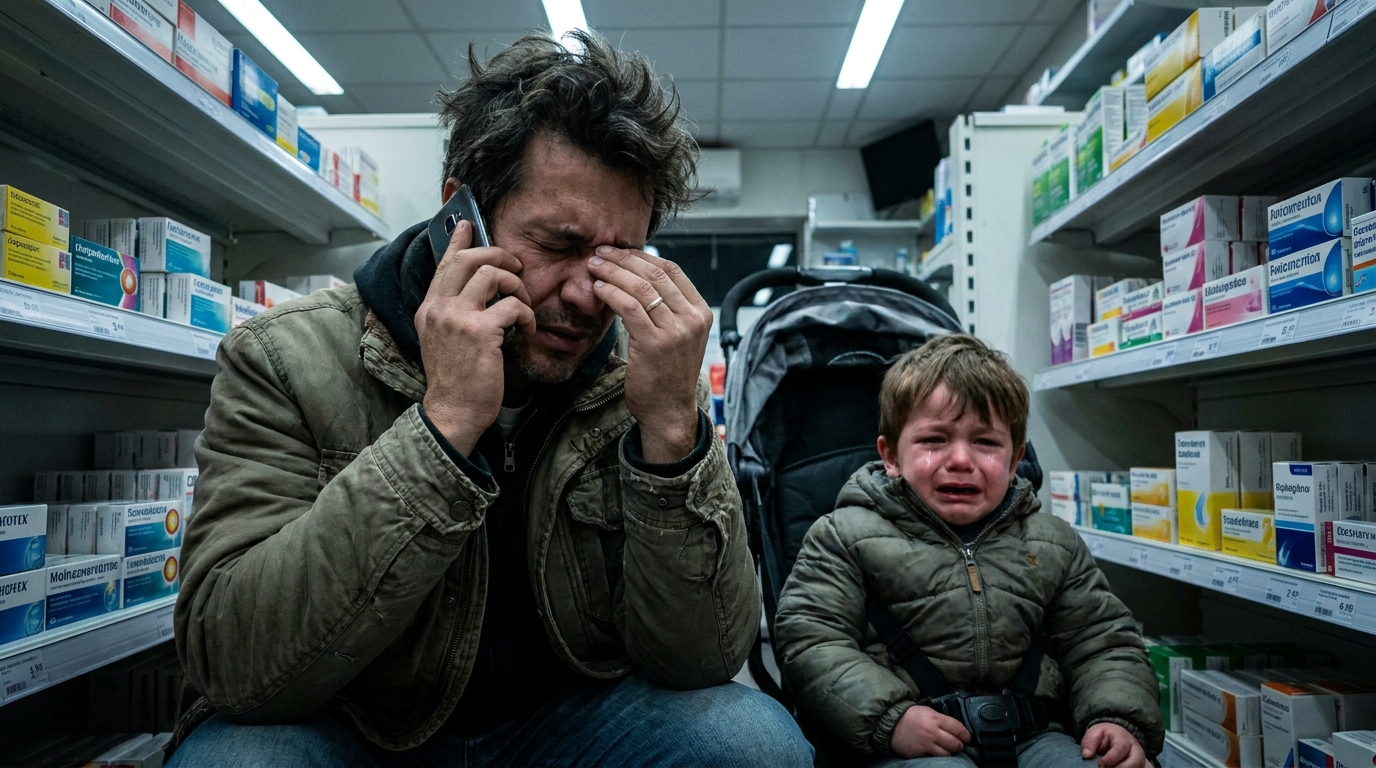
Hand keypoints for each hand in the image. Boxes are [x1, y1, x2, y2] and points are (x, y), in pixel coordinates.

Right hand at [415, 219, 534, 455]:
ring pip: (493, 275)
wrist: (452, 412)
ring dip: (517, 287)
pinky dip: (526, 315)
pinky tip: (527, 331)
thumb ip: (453, 314)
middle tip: (516, 269)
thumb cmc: (455, 381)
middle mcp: (438, 308)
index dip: (458, 242)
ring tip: (523, 306)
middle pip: (469, 260)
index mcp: (428, 309)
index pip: (443, 265)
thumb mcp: (444, 341)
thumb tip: (475, 293)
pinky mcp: (479, 332)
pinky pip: (512, 306)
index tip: (468, 224)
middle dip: (499, 256)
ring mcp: (457, 318)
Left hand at [588, 245, 712, 462]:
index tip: (620, 251)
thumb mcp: (678, 336)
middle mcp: (693, 318)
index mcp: (701, 312)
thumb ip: (667, 308)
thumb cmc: (667, 374)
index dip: (643, 256)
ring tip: (593, 266)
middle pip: (655, 274)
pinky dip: (611, 293)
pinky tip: (597, 289)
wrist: (669, 411)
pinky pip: (629, 308)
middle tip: (600, 253)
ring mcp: (676, 331)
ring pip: (641, 287)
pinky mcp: (655, 343)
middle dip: (624, 259)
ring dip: (613, 272)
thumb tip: (637, 277)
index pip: (672, 270)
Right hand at [889, 705, 970, 758]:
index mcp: (935, 719)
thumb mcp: (928, 712)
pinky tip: (936, 752)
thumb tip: (956, 729)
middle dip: (959, 745)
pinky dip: (938, 756)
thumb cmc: (911, 716)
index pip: (958, 728)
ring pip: (947, 754)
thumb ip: (941, 719)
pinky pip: (935, 758)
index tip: (967, 738)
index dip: (965, 735)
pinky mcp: (920, 753)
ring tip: (947, 749)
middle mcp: (932, 732)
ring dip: (950, 752)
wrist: (891, 723)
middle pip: (955, 743)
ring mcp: (926, 744)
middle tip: (958, 745)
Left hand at [1081, 723, 1145, 767]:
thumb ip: (1089, 743)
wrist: (1115, 737)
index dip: (1111, 758)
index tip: (1100, 764)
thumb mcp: (1095, 734)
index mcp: (1123, 739)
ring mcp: (1140, 760)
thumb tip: (1086, 755)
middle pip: (1135, 761)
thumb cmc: (1104, 736)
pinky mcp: (1140, 766)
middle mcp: (1135, 750)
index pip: (1121, 748)